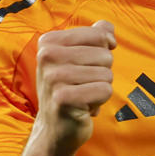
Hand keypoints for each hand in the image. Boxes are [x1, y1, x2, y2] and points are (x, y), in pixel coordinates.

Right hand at [33, 21, 115, 150]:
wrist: (55, 128)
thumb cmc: (70, 88)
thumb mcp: (78, 58)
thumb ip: (95, 36)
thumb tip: (107, 27)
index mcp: (49, 42)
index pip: (99, 34)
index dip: (104, 50)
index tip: (90, 64)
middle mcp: (47, 56)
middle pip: (105, 55)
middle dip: (102, 73)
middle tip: (83, 85)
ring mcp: (53, 78)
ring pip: (106, 74)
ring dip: (100, 88)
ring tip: (82, 96)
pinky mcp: (63, 98)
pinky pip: (104, 90)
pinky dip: (100, 101)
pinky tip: (83, 107)